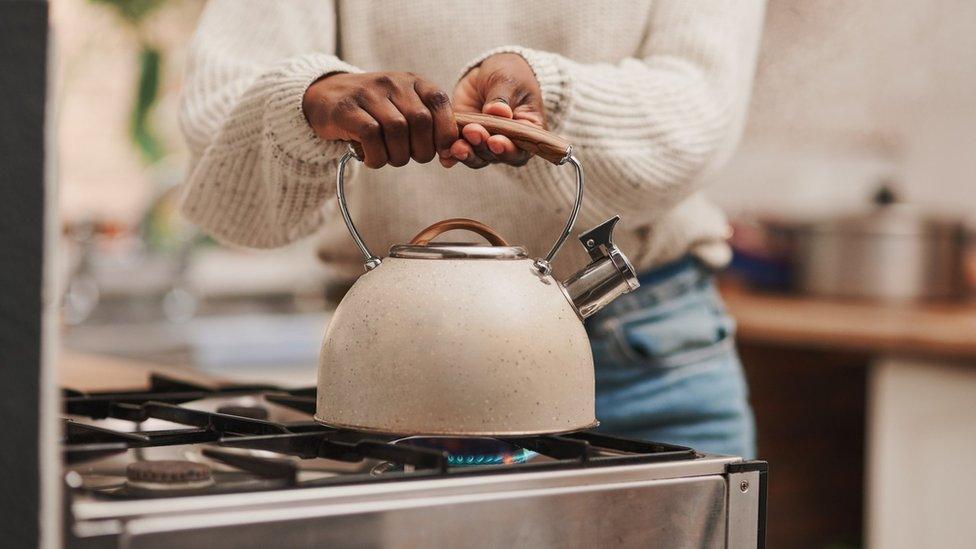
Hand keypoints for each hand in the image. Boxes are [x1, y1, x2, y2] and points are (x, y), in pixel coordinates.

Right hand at [303, 72, 457, 168]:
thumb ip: (429, 126)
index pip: (439, 102)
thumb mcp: (404, 109)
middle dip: (420, 150)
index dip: (444, 132)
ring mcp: (368, 92)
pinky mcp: (346, 108)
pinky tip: (372, 159)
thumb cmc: (373, 112)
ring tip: (389, 158)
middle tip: (409, 157)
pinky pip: (370, 135)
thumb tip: (452, 153)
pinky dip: (376, 156)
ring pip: (396, 129)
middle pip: (419, 121)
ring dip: (397, 155)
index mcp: (413, 82)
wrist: (326, 97)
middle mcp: (392, 82)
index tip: (440, 151)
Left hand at [444, 53, 544, 168]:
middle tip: (472, 131)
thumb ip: (502, 97)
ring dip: (468, 153)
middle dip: (483, 146)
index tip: (495, 140)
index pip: (521, 149)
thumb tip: (499, 111)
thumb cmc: (509, 74)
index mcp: (527, 131)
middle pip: (497, 156)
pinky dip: (453, 155)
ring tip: (457, 146)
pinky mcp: (467, 139)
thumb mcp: (508, 80)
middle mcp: (509, 143)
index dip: (508, 149)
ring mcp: (487, 143)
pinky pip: (461, 151)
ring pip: (478, 157)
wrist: (488, 71)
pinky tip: (445, 157)